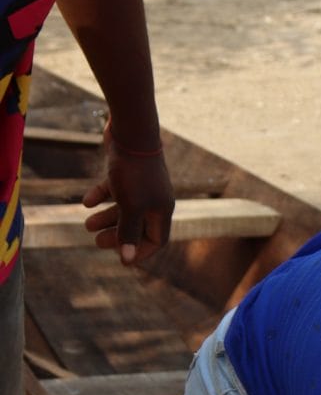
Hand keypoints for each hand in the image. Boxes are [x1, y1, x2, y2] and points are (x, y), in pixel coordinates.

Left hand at [83, 137, 173, 265]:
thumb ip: (129, 232)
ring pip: (124, 208)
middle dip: (118, 235)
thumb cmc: (134, 172)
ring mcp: (141, 185)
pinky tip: (86, 201)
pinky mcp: (127, 171)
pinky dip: (101, 196)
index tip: (122, 260)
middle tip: (97, 242)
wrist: (132, 133)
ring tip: (86, 225)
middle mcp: (154, 200)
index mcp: (161, 210)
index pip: (156, 239)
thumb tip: (127, 261)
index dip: (140, 251)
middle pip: (138, 225)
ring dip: (106, 218)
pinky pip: (114, 189)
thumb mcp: (130, 206)